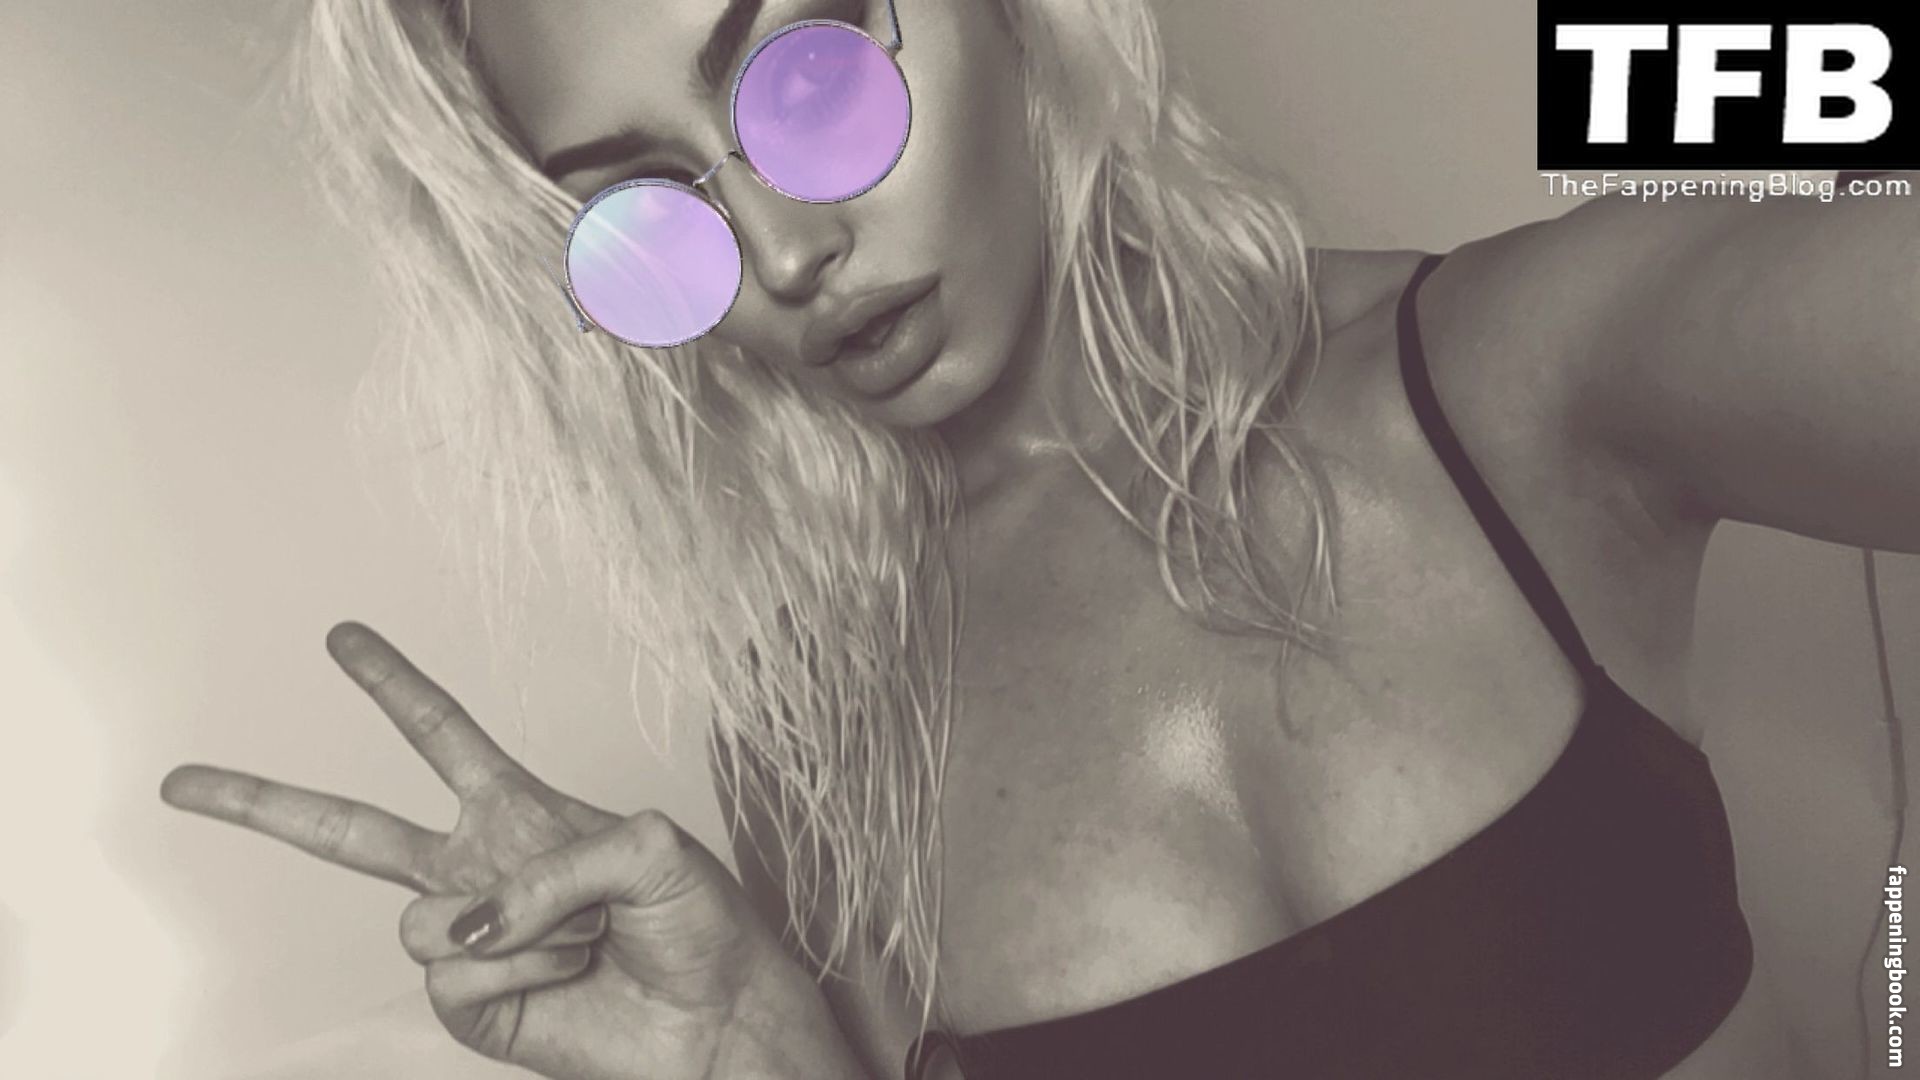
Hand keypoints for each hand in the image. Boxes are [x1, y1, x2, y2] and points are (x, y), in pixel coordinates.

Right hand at [161, 622, 859, 1079]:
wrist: (713, 1016)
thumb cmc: (698, 922)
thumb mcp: (649, 847)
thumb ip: (555, 862)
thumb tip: (467, 919)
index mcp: (520, 811)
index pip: (441, 736)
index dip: (392, 685)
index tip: (342, 638)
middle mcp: (480, 869)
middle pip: (348, 832)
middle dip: (262, 803)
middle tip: (182, 782)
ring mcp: (470, 937)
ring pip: (424, 920)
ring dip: (521, 925)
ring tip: (585, 936)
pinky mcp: (471, 1001)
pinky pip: (456, 971)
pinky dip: (520, 966)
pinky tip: (566, 972)